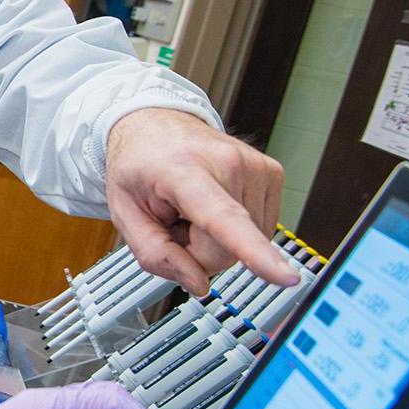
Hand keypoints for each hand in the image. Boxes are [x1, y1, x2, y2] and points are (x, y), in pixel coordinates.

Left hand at [106, 107, 293, 294]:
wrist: (156, 124)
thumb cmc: (139, 165)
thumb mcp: (124, 213)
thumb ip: (155, 254)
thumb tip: (198, 284)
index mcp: (184, 171)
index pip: (223, 218)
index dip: (254, 251)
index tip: (283, 274)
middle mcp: (228, 164)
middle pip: (226, 251)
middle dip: (198, 250)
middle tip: (177, 219)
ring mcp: (256, 166)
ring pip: (247, 243)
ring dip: (216, 237)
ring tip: (194, 207)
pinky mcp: (273, 173)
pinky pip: (259, 231)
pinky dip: (233, 227)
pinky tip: (215, 204)